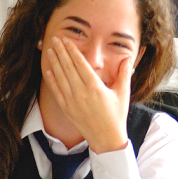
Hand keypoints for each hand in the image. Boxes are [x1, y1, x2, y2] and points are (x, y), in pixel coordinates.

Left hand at [43, 36, 132, 153]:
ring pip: (60, 77)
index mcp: (95, 87)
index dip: (72, 50)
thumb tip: (129, 57)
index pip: (80, 63)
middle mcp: (81, 93)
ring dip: (54, 62)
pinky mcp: (66, 108)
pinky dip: (51, 80)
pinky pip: (56, 91)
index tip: (66, 40)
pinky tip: (48, 70)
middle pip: (68, 67)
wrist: (106, 138)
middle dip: (61, 52)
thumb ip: (124, 73)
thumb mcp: (123, 93)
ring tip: (50, 50)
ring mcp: (72, 101)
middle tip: (55, 40)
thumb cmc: (116, 116)